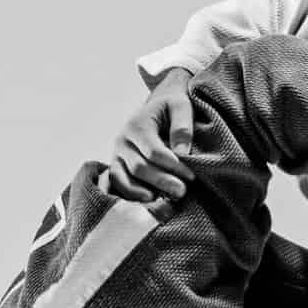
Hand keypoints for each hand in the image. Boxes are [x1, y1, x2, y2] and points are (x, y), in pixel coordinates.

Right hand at [103, 68, 195, 204]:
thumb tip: (181, 154)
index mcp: (137, 124)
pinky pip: (117, 183)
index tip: (191, 176)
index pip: (154, 152)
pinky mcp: (116, 165)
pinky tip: (149, 201)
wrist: (157, 108)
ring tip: (167, 201)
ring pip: (125, 178)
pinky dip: (130, 194)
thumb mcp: (181, 106)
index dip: (173, 166)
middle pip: (140, 168)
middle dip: (162, 182)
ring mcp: (117, 154)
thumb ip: (182, 126)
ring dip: (145, 193)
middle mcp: (123, 139)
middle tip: (182, 192)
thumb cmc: (172, 108)